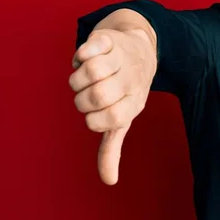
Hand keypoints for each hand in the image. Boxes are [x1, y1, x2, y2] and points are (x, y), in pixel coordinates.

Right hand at [69, 28, 156, 184]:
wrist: (142, 50)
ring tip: (83, 77)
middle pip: (99, 95)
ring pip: (93, 69)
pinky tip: (84, 57)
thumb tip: (109, 181)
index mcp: (134, 102)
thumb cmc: (128, 90)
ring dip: (78, 77)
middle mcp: (130, 79)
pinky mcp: (110, 39)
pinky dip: (81, 53)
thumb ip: (112, 147)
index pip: (110, 118)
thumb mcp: (124, 118)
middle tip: (85, 96)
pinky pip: (92, 45)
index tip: (94, 114)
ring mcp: (121, 58)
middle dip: (82, 100)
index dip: (94, 120)